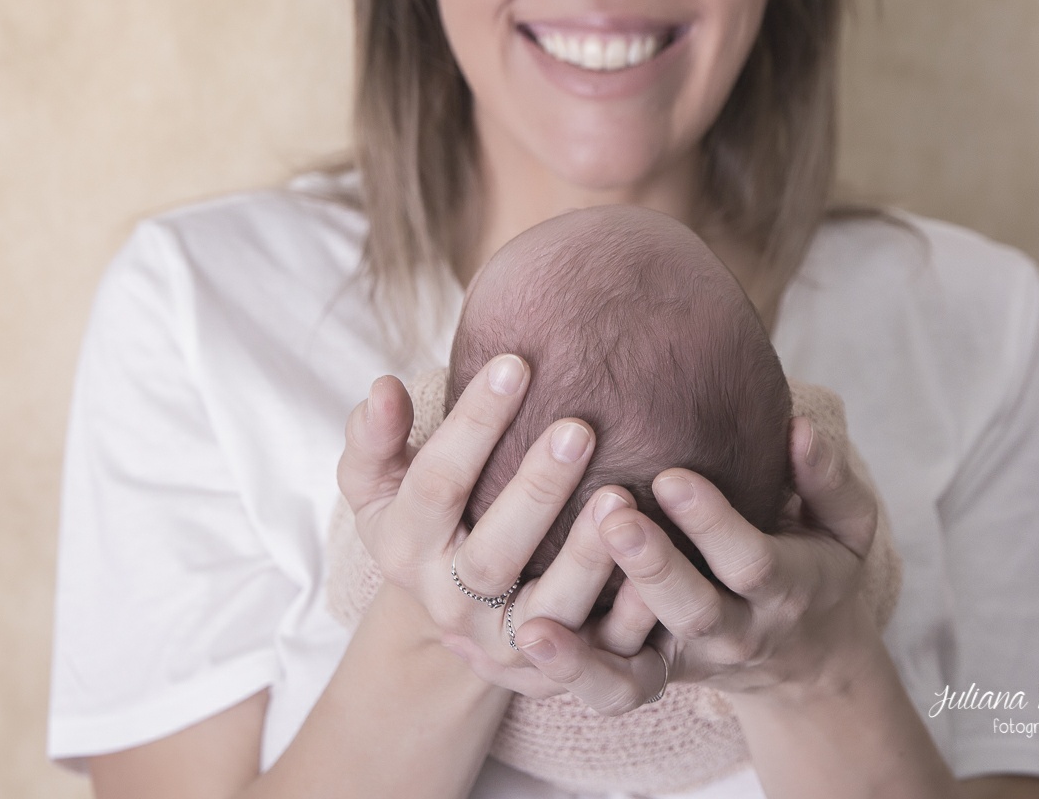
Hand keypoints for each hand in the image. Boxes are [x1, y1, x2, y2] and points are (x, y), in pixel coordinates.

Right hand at [336, 355, 658, 697]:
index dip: (472, 426)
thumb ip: (376, 437)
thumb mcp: (382, 485)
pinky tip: (662, 558)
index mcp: (404, 550)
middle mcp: (450, 606)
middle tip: (579, 428)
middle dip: (535, 490)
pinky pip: (602, 656)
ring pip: (549, 612)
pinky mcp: (556, 674)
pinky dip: (632, 612)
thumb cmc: (430, 520)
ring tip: (622, 494)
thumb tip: (383, 389)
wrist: (458, 614)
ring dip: (587, 556)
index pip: (435, 485)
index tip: (514, 363)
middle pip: (491, 556)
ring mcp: (504, 646)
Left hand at [513, 414, 880, 710]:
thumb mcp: (845, 527)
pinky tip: (531, 636)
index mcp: (785, 589)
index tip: (671, 475)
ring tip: (541, 610)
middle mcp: (736, 632)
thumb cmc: (818, 568)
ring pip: (642, 660)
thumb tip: (799, 427)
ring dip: (593, 635)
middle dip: (653, 565)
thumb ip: (825, 479)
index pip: (749, 560)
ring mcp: (689, 659)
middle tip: (612, 513)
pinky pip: (614, 688)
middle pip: (694, 610)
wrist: (809, 661)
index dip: (712, 522)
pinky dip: (574, 669)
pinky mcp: (654, 675)